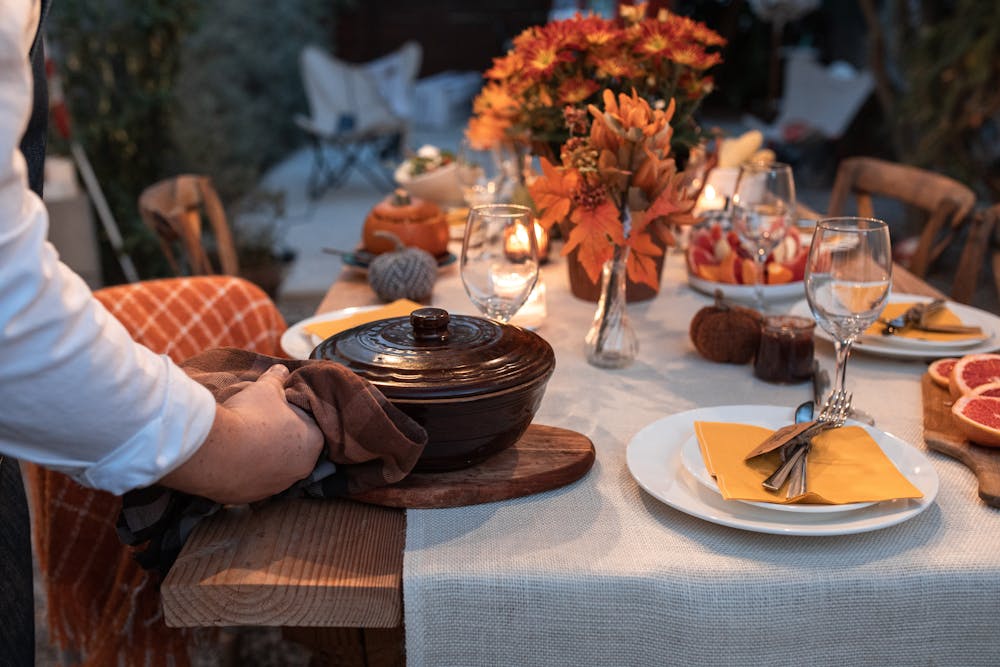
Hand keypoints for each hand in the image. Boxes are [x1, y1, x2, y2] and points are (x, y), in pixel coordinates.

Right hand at [160, 364, 324, 503]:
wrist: (218, 450)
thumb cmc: (251, 415)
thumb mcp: (266, 389)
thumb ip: (277, 379)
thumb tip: (281, 368)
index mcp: (314, 442)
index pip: (312, 428)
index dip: (296, 418)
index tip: (279, 412)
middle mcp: (302, 470)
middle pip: (294, 451)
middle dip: (280, 440)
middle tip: (261, 426)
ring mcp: (276, 488)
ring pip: (273, 470)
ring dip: (263, 459)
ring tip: (244, 442)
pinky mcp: (251, 498)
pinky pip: (251, 483)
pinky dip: (245, 473)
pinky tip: (232, 459)